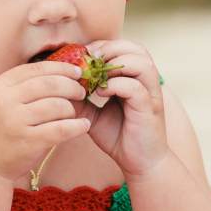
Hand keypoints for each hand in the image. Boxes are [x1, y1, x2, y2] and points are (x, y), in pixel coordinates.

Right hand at [0, 62, 89, 182]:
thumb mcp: (0, 101)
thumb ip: (23, 87)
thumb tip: (60, 71)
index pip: (37, 69)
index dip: (61, 68)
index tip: (77, 72)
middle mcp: (5, 101)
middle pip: (49, 84)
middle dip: (71, 86)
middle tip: (81, 92)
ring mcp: (15, 122)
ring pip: (57, 106)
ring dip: (72, 108)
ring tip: (75, 113)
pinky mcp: (27, 142)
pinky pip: (61, 130)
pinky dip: (77, 126)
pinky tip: (84, 126)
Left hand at [78, 39, 169, 176]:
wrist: (139, 164)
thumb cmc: (119, 137)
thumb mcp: (94, 114)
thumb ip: (81, 99)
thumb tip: (59, 86)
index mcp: (134, 78)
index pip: (124, 47)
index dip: (103, 46)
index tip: (82, 57)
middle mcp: (146, 82)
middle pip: (135, 48)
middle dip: (109, 49)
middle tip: (88, 62)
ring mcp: (151, 94)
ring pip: (141, 62)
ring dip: (116, 64)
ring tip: (96, 77)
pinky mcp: (150, 108)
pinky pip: (135, 87)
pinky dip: (116, 85)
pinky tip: (101, 94)